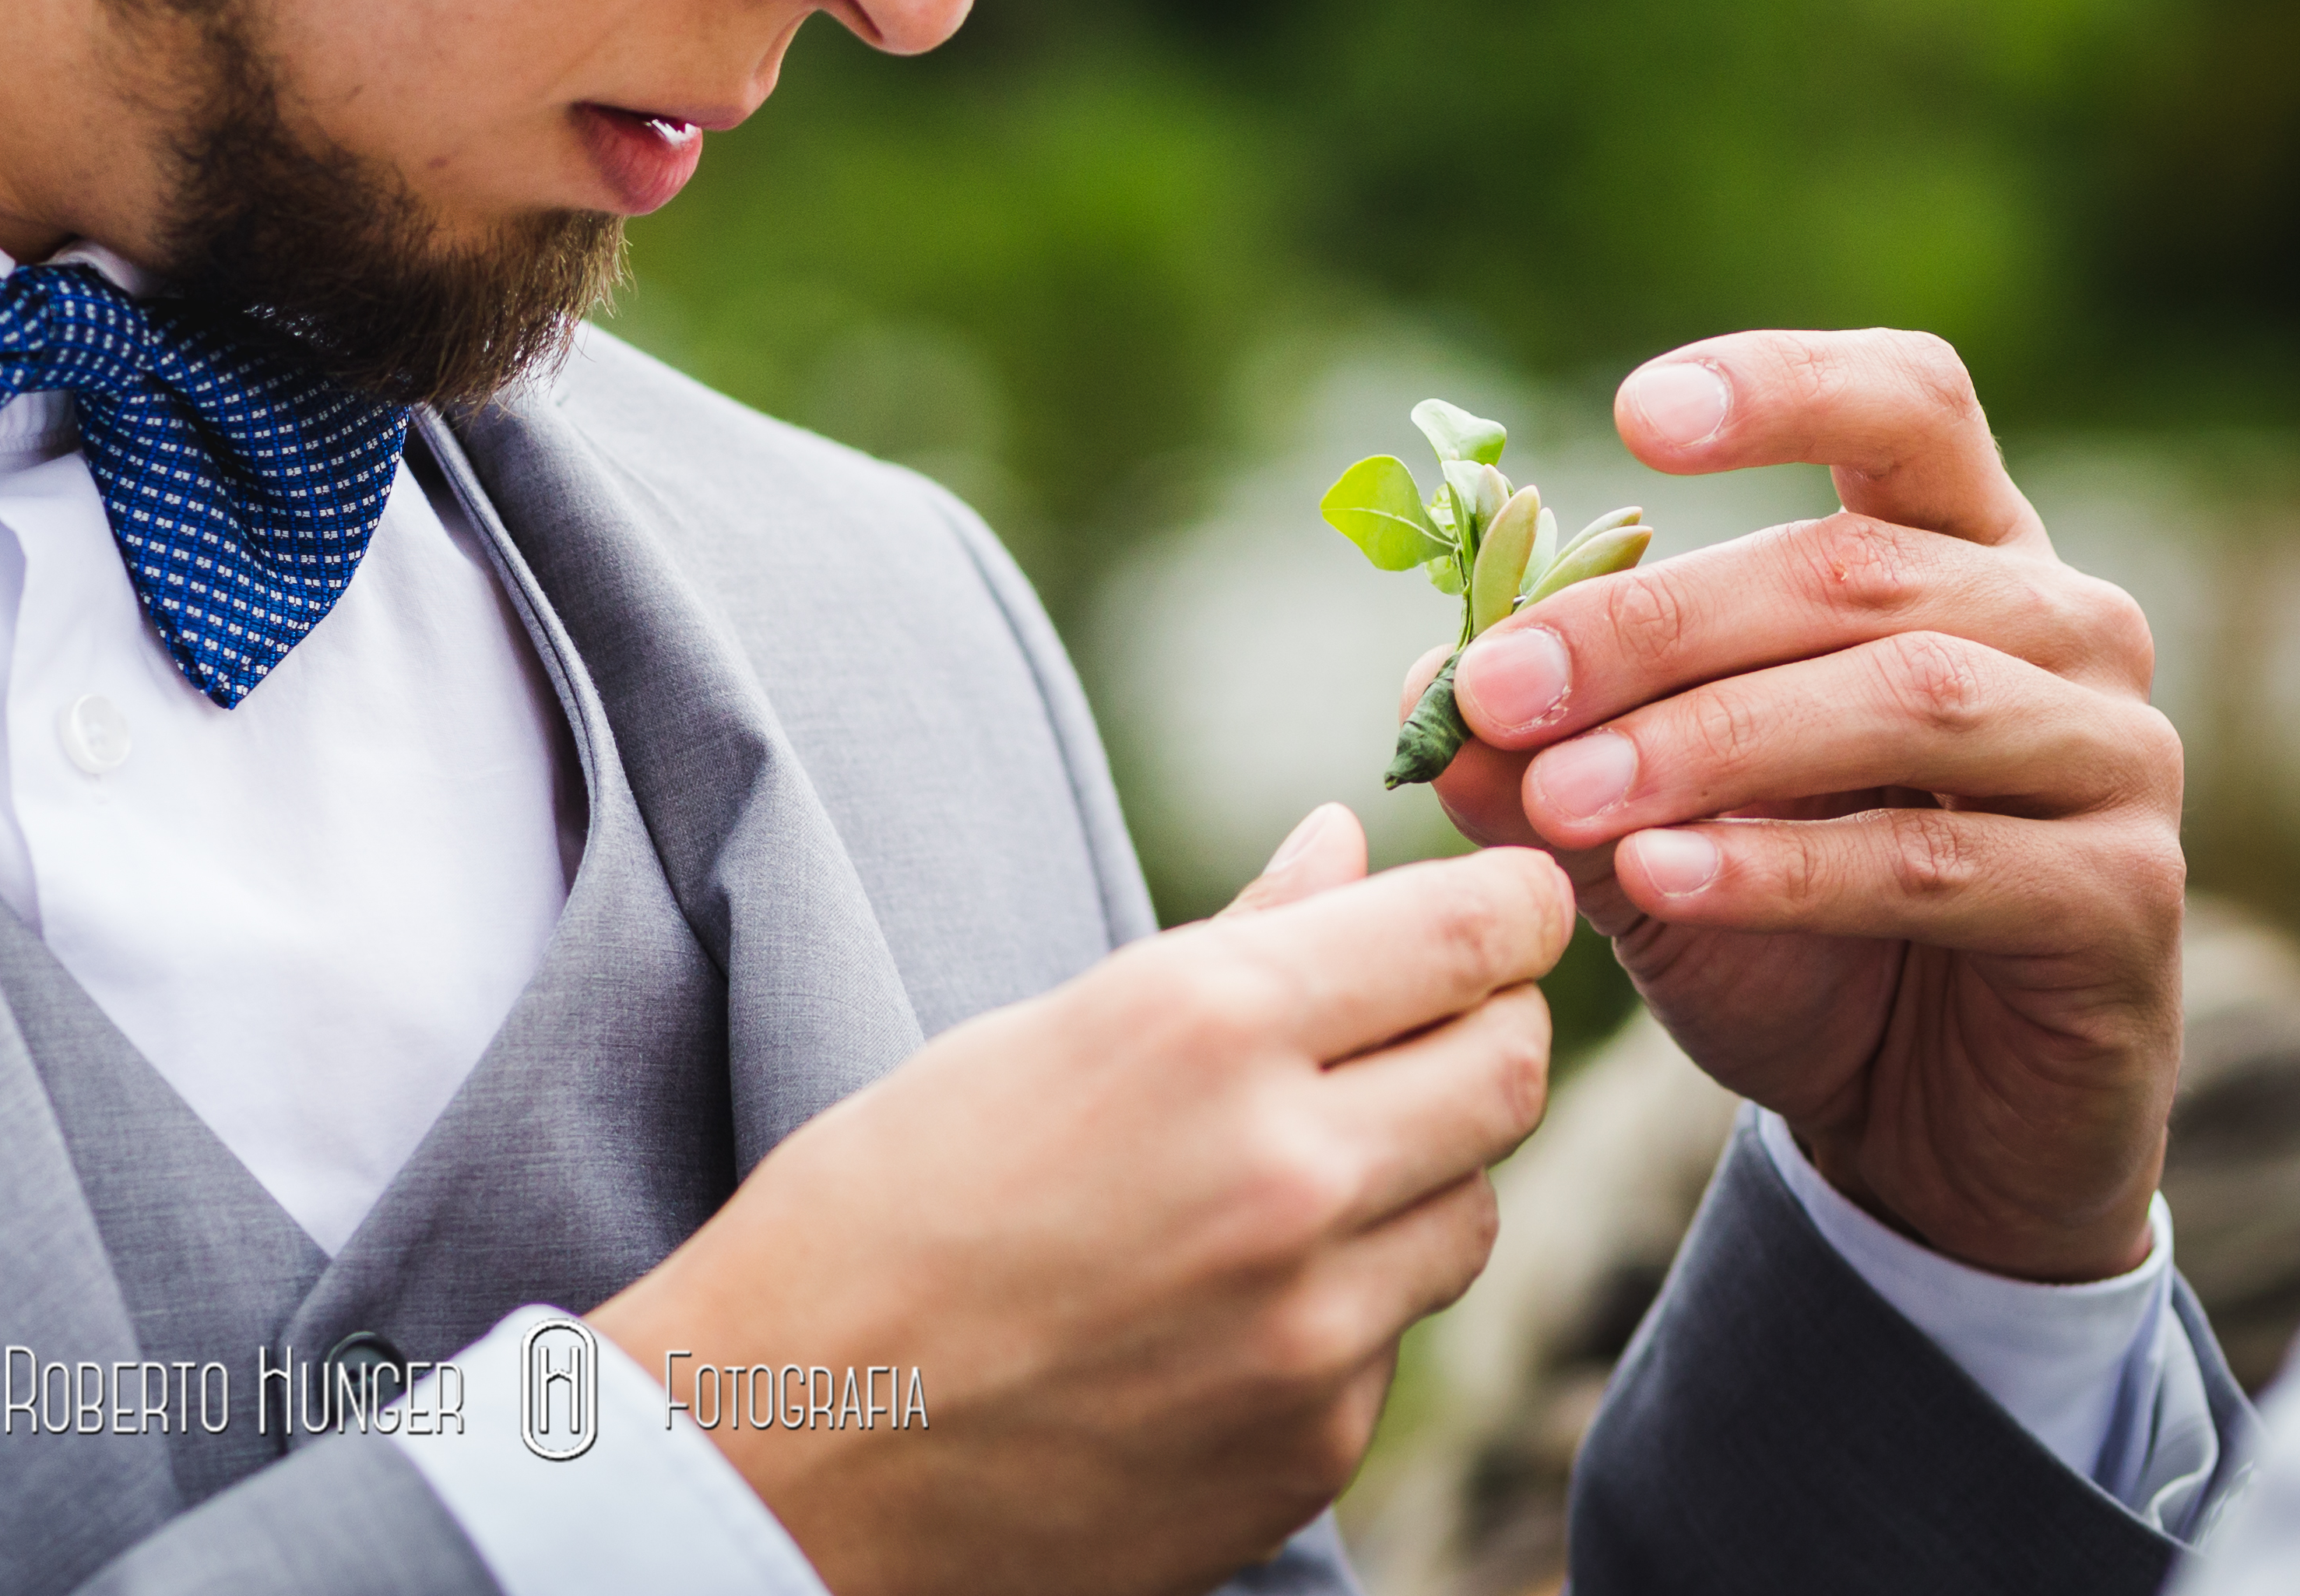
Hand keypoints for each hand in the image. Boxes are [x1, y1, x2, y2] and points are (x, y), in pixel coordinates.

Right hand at [595, 816, 1568, 1595]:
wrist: (789, 1450)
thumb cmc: (880, 1210)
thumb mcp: (1039, 1034)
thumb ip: (1230, 945)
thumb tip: (1347, 849)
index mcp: (1204, 1027)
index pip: (1466, 933)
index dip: (1510, 906)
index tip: (1507, 904)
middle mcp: (1287, 1171)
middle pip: (1509, 1066)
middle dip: (1483, 1027)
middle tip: (1422, 1023)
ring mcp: (1310, 1327)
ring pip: (1471, 1210)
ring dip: (1418, 1174)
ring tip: (1284, 1175)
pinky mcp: (1309, 1447)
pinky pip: (1391, 1340)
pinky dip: (1342, 1307)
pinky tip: (1222, 1305)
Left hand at [1425, 328, 2182, 1281]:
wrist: (1933, 1131)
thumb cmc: (1795, 934)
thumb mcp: (1647, 827)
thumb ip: (1553, 750)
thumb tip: (1429, 686)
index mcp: (1961, 551)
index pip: (1906, 401)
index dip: (1782, 385)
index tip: (1632, 411)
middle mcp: (2064, 624)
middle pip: (1856, 569)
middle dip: (1654, 627)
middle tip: (1498, 691)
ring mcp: (2115, 756)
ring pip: (1906, 701)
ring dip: (1708, 743)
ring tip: (1562, 802)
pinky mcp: (2122, 899)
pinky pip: (1938, 859)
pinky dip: (1783, 866)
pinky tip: (1661, 881)